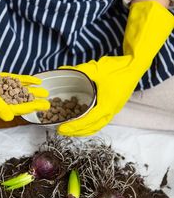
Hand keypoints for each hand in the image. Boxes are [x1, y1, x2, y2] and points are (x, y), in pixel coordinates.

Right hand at [0, 11, 49, 120]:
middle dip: (32, 102)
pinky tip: (35, 80)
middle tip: (47, 102)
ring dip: (30, 91)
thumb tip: (9, 117)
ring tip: (44, 91)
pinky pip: (12, 80)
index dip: (27, 108)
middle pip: (15, 102)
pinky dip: (23, 80)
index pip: (10, 110)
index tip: (41, 107)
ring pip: (15, 91)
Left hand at [58, 1, 173, 135]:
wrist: (135, 65)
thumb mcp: (97, 69)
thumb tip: (62, 70)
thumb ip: (79, 71)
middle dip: (76, 132)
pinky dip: (89, 125)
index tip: (62, 128)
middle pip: (92, 128)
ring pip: (97, 127)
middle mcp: (112, 111)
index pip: (88, 121)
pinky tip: (81, 120)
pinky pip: (100, 121)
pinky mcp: (114, 107)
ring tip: (69, 129)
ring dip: (83, 130)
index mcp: (108, 105)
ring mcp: (114, 110)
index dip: (74, 126)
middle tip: (62, 131)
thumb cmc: (118, 68)